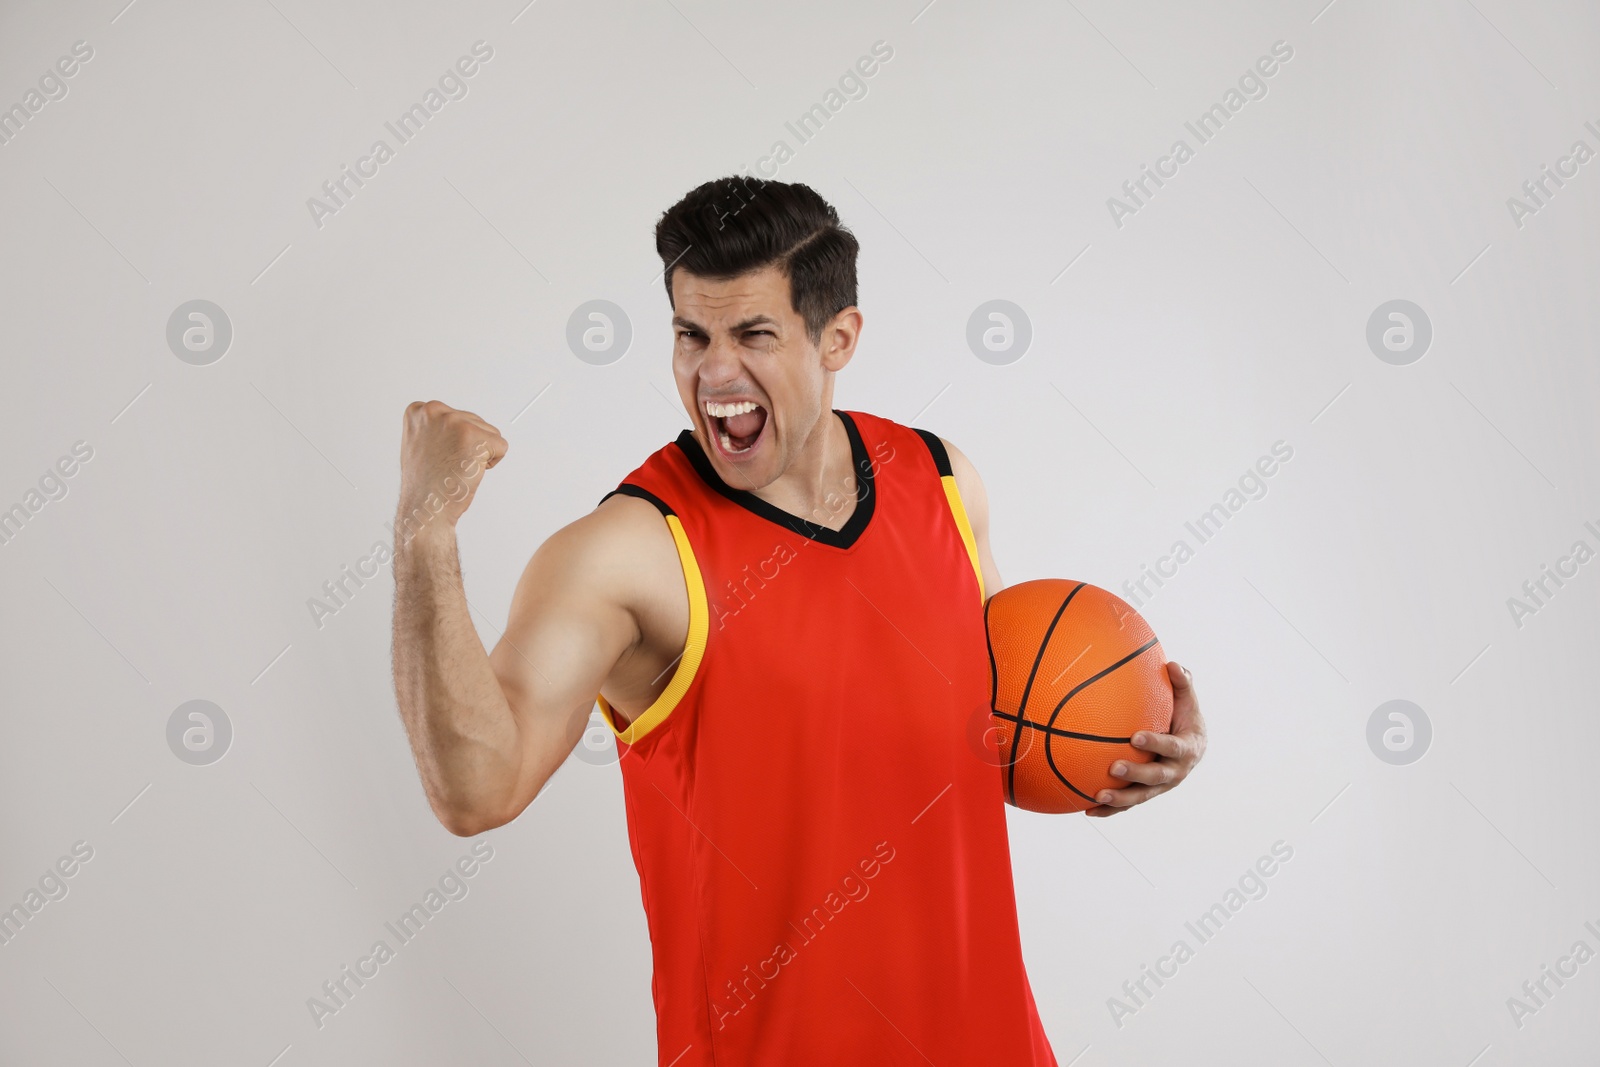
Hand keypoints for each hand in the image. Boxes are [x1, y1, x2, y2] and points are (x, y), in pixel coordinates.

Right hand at [397, 400, 507, 534]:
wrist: (424, 507)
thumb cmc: (425, 484)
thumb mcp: (420, 444)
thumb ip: (436, 428)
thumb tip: (455, 426)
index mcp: (419, 411)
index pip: (456, 417)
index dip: (454, 441)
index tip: (437, 456)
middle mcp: (435, 411)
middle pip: (475, 422)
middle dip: (468, 446)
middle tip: (448, 466)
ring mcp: (455, 422)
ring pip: (490, 433)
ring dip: (480, 454)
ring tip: (457, 468)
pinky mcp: (475, 437)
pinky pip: (501, 446)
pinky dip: (492, 463)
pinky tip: (470, 471)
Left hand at [1084, 661, 1205, 817]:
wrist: (1192, 747)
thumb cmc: (1185, 717)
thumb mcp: (1188, 700)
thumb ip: (1182, 683)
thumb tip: (1172, 665)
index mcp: (1187, 749)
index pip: (1171, 748)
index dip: (1155, 744)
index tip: (1136, 737)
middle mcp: (1176, 772)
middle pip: (1155, 777)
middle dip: (1134, 774)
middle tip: (1112, 767)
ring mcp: (1161, 786)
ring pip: (1141, 796)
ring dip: (1120, 799)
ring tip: (1097, 796)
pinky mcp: (1147, 793)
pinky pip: (1128, 804)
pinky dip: (1110, 810)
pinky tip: (1086, 810)